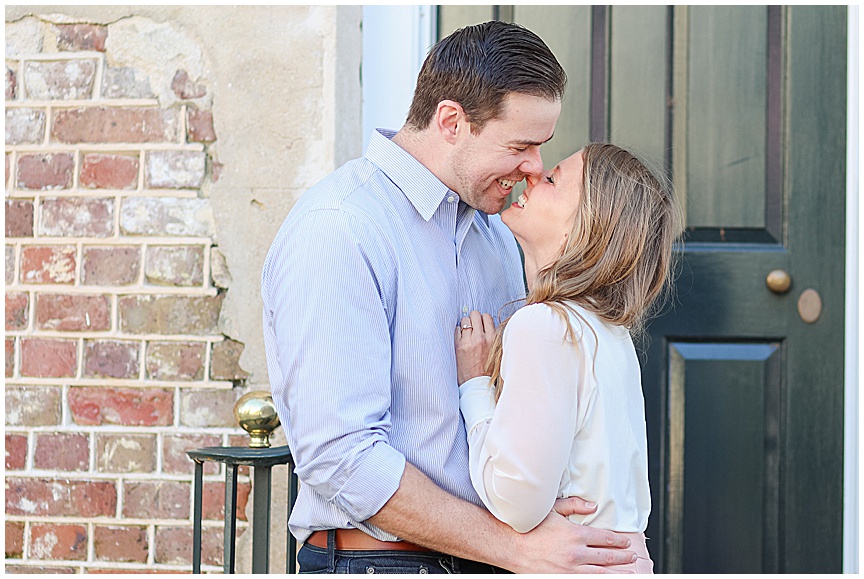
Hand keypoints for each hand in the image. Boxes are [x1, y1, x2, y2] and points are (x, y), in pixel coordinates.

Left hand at [454, 310, 494, 384]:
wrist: (477, 383)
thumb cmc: (489, 369)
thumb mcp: (498, 351)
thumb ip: (494, 337)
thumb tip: (488, 325)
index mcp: (494, 338)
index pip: (487, 317)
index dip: (483, 320)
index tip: (481, 325)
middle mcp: (482, 338)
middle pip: (475, 314)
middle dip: (474, 318)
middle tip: (473, 326)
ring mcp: (469, 341)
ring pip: (465, 320)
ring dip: (465, 324)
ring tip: (467, 333)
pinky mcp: (459, 346)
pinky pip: (457, 330)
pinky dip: (458, 332)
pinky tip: (461, 339)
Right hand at [506, 501, 636, 573]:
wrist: (511, 546)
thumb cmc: (530, 527)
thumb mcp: (552, 509)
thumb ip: (574, 505)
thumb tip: (592, 506)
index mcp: (575, 534)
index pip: (606, 538)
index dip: (619, 541)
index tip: (626, 542)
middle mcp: (575, 553)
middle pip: (607, 557)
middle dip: (623, 557)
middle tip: (633, 557)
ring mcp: (570, 569)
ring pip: (601, 573)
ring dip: (618, 573)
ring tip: (630, 572)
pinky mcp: (562, 578)